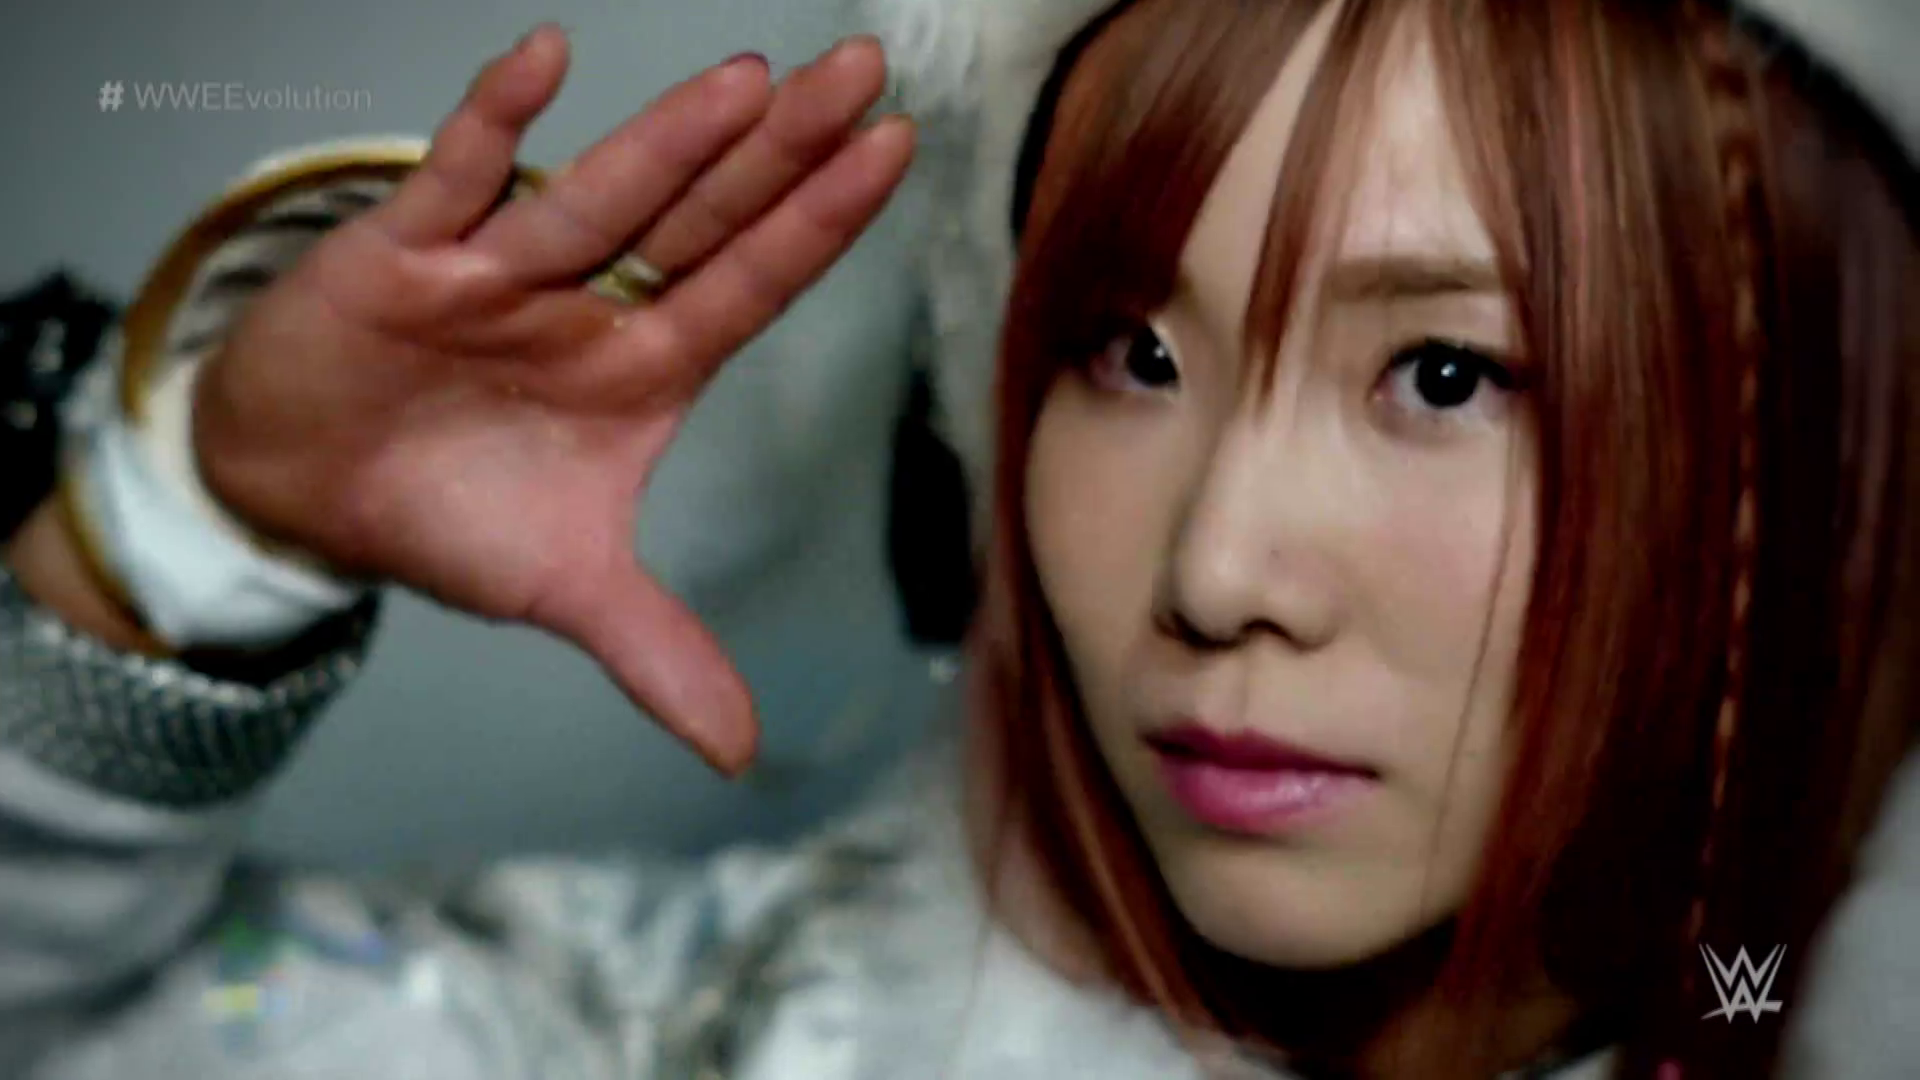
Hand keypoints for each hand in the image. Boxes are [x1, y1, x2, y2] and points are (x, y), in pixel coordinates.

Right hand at [190, 26, 914, 772]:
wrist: (305, 496)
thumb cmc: (449, 514)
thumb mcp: (562, 589)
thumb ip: (656, 651)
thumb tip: (741, 752)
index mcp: (643, 365)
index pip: (752, 284)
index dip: (820, 225)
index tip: (896, 150)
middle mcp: (589, 302)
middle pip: (701, 217)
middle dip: (779, 152)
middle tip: (861, 74)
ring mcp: (500, 271)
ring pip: (595, 197)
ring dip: (667, 143)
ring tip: (748, 82)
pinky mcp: (401, 257)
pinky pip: (450, 180)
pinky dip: (490, 126)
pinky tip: (543, 60)